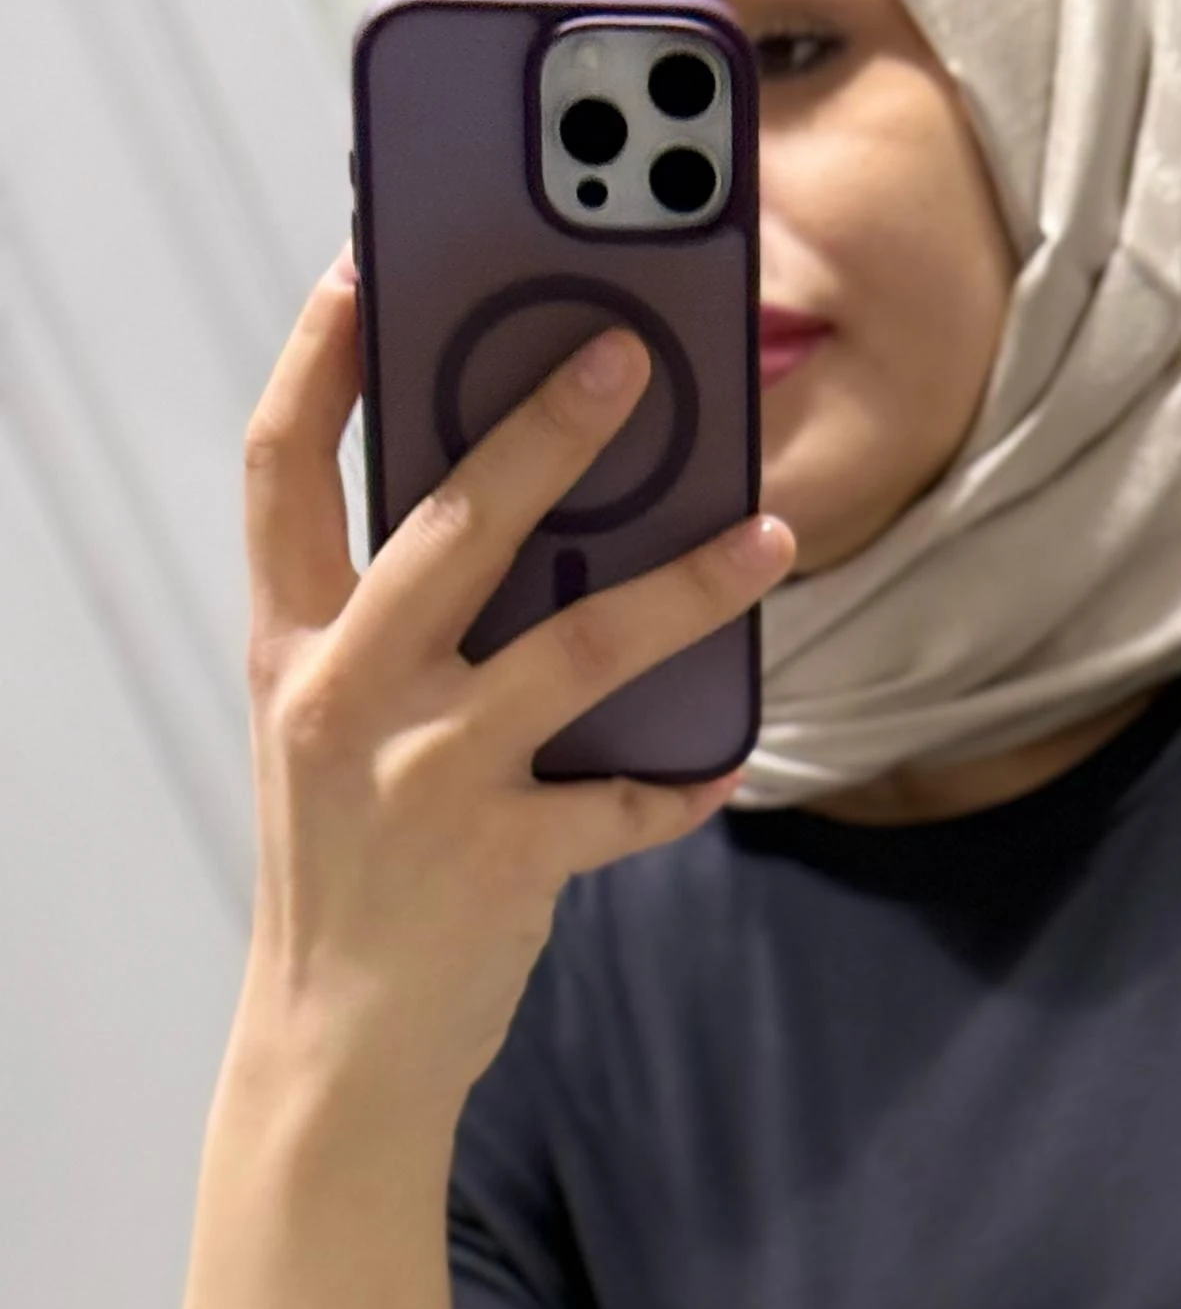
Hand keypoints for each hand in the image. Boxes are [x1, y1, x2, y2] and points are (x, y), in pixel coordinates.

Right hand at [237, 240, 793, 1108]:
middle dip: (545, 429)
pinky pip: (626, 800)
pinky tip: (730, 758)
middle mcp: (346, 692)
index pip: (280, 462)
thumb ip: (394, 632)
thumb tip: (522, 525)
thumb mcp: (332, 732)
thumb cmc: (352, 869)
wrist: (337, 1042)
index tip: (375, 266)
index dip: (322, 356)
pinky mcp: (503, 857)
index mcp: (290, 642)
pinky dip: (685, 781)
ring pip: (575, 648)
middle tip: (633, 356)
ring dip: (686, 588)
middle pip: (450, 522)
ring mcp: (426, 774)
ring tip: (772, 539)